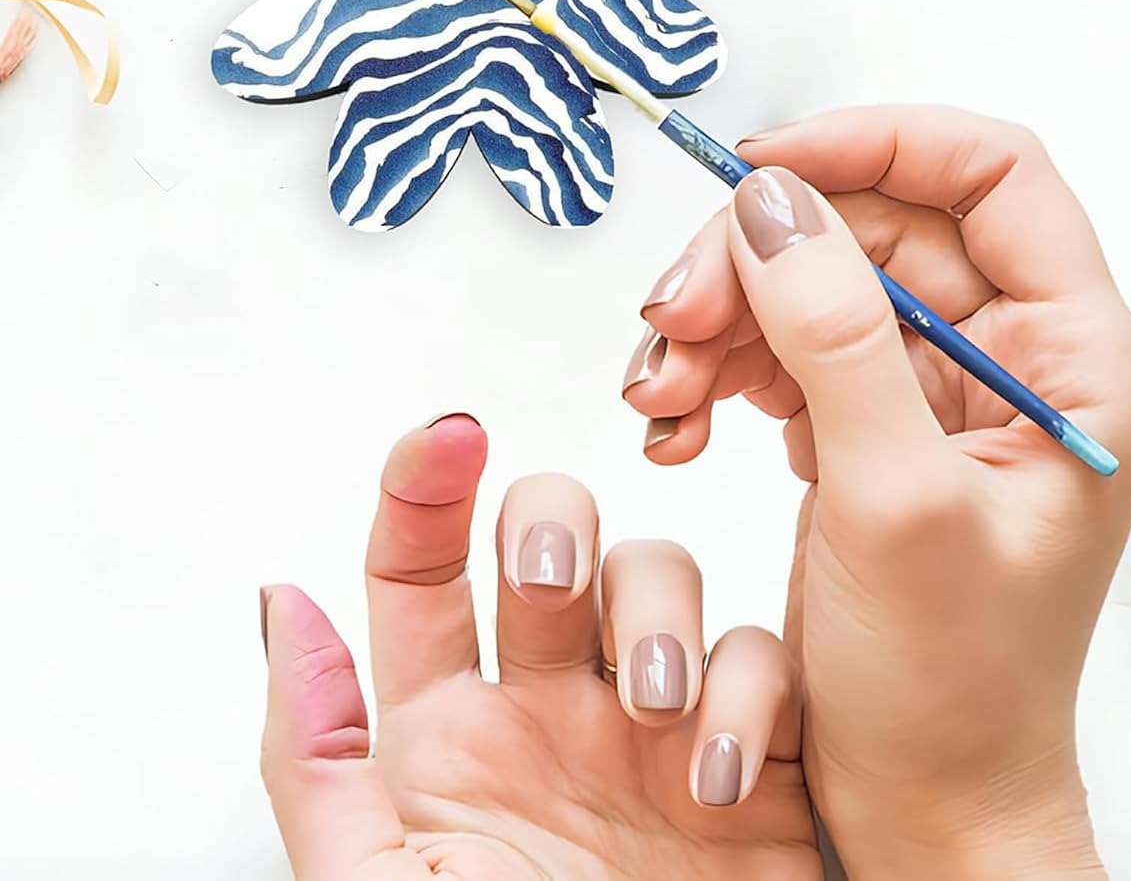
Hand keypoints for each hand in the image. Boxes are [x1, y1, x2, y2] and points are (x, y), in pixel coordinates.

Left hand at [259, 415, 818, 879]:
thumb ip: (319, 755)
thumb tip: (282, 602)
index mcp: (450, 737)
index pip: (424, 572)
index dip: (426, 489)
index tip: (446, 440)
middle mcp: (552, 709)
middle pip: (552, 537)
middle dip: (554, 522)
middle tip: (550, 577)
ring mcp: (654, 724)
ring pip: (660, 572)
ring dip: (659, 611)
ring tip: (658, 709)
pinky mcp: (754, 749)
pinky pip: (761, 658)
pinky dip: (750, 695)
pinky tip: (723, 777)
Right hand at [625, 107, 1130, 879]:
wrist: (922, 804)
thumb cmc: (949, 686)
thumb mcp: (893, 501)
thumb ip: (836, 336)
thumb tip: (774, 202)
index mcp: (1082, 358)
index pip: (993, 176)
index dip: (876, 144)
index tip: (760, 169)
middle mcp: (1023, 356)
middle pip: (880, 226)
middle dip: (765, 258)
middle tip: (672, 318)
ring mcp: (945, 389)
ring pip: (822, 282)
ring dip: (726, 316)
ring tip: (658, 389)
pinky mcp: (880, 422)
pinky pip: (794, 345)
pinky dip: (725, 366)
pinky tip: (677, 422)